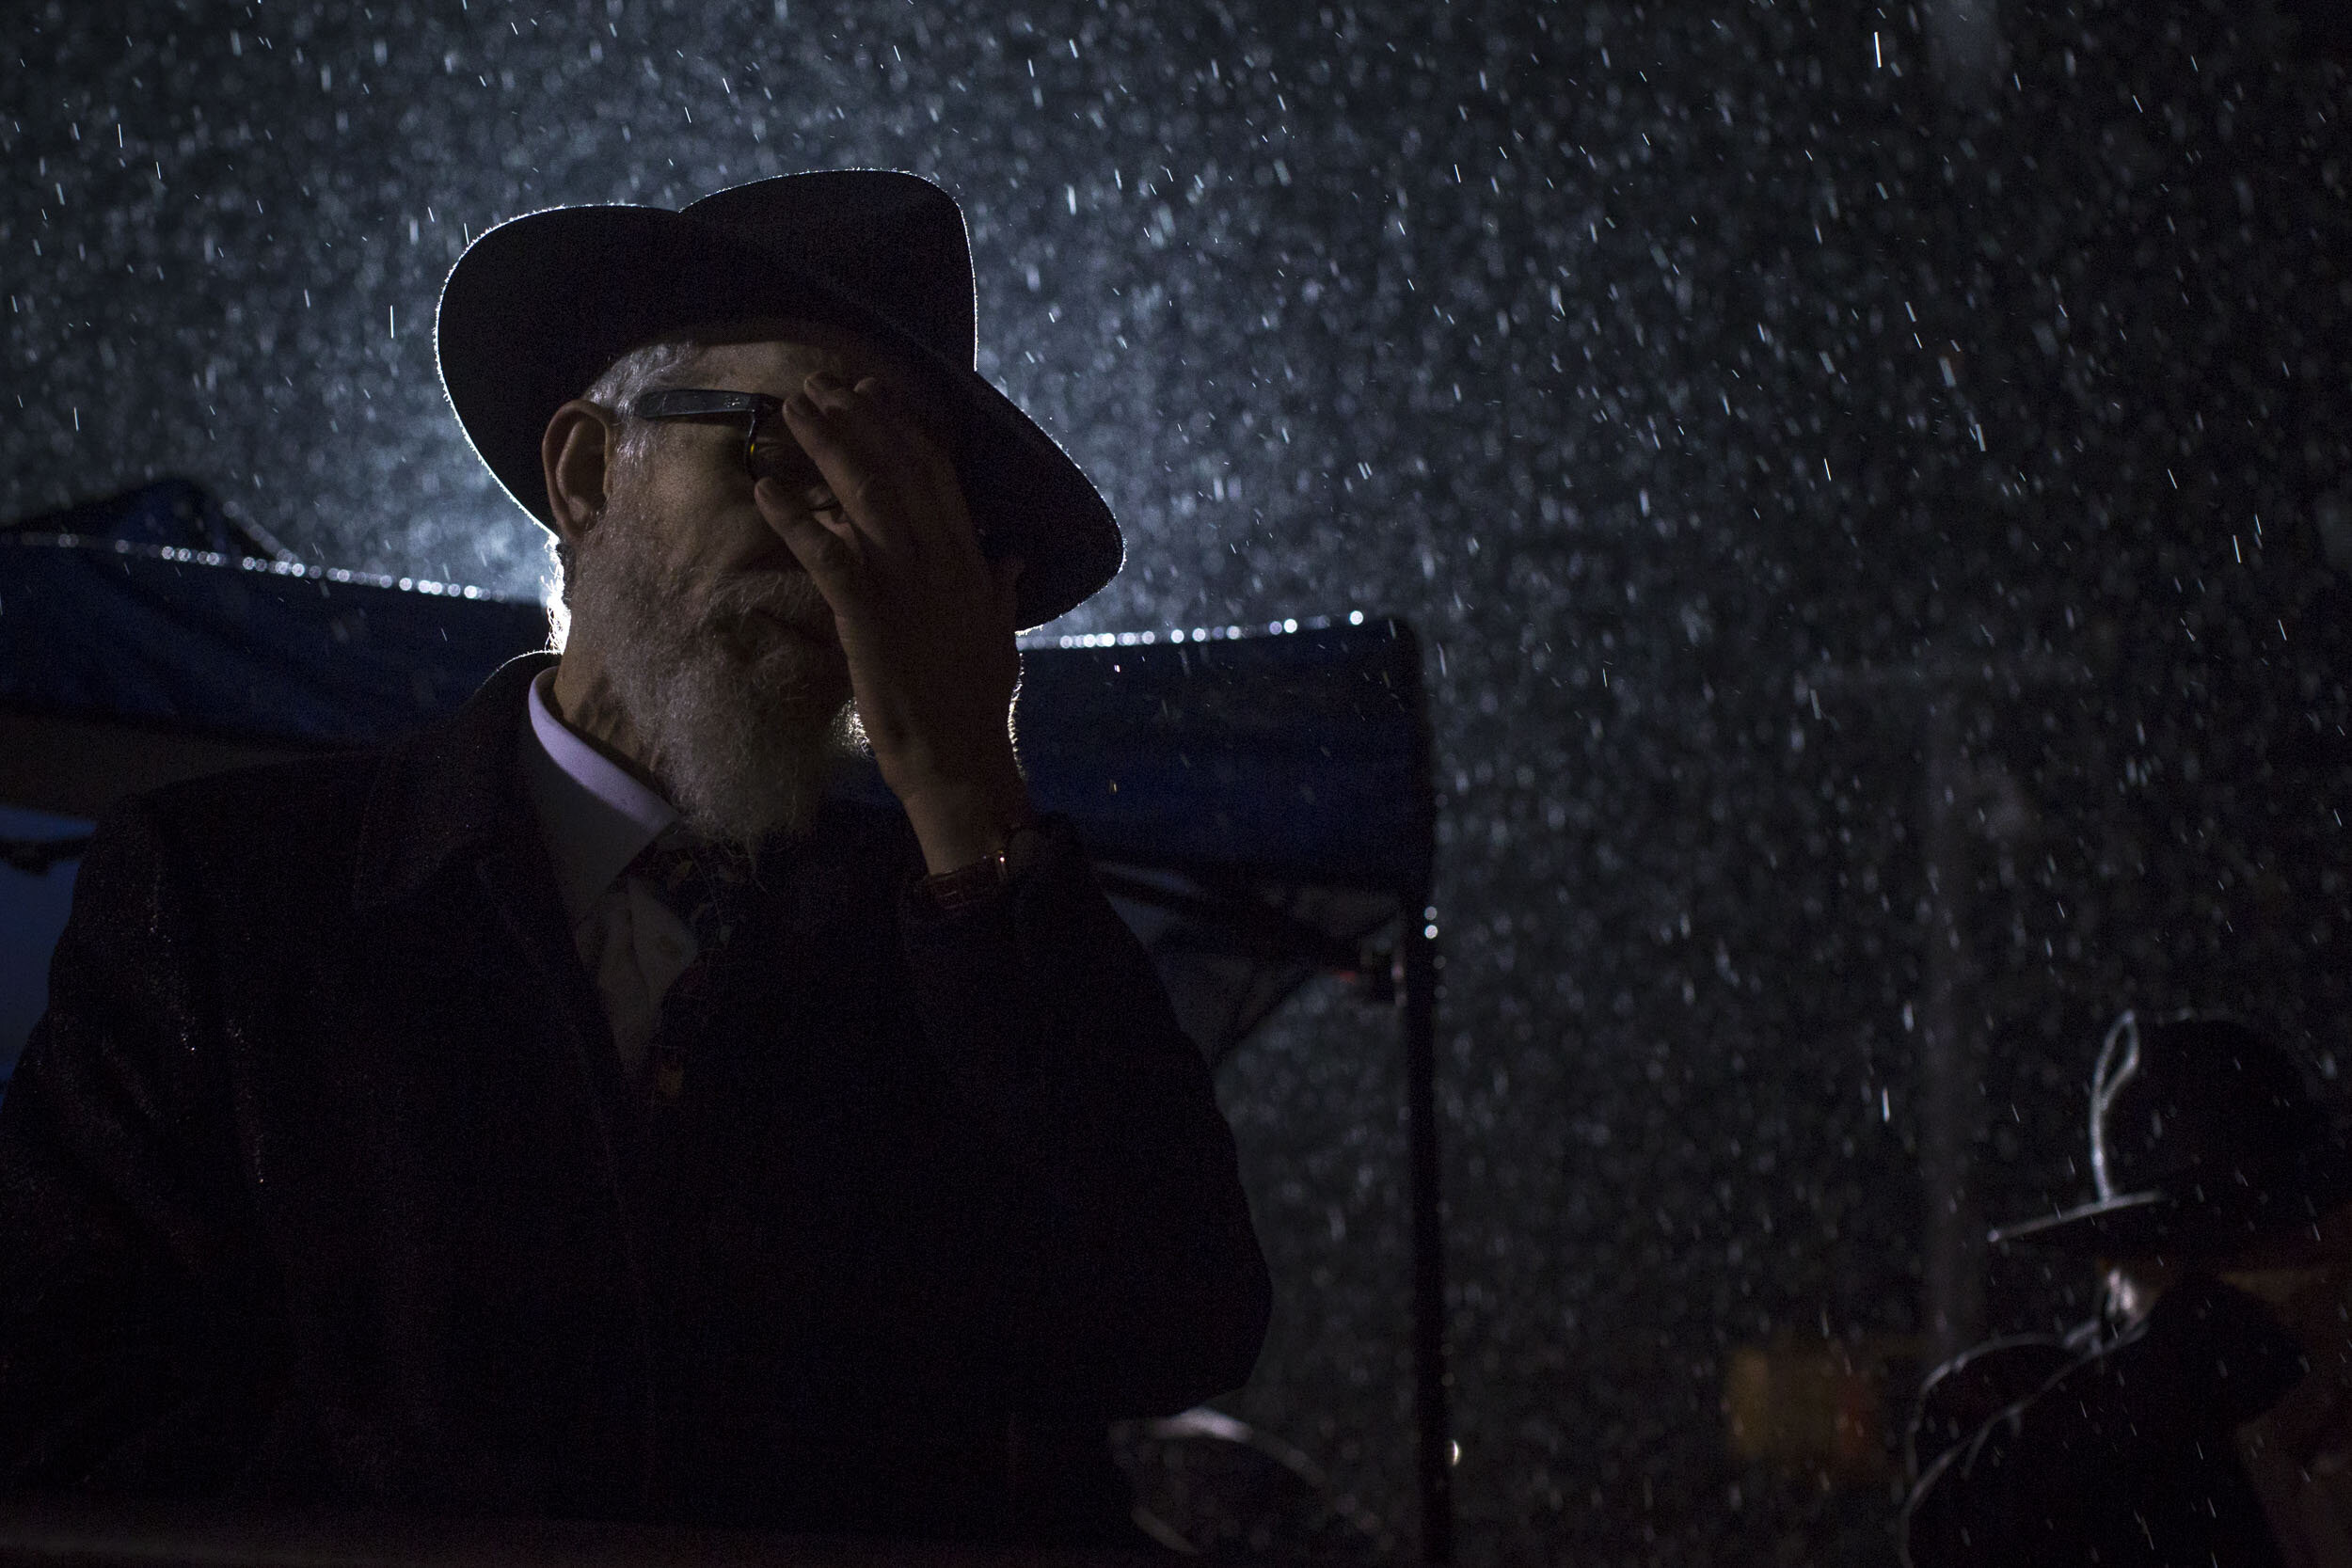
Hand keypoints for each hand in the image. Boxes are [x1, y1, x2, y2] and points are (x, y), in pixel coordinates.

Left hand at [757, 370, 1029, 872]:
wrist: (962, 760)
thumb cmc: (976, 706)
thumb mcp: (1000, 636)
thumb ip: (1002, 589)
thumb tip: (1012, 556)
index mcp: (969, 562)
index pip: (937, 473)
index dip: (903, 426)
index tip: (874, 391)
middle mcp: (941, 561)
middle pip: (898, 468)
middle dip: (857, 418)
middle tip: (818, 384)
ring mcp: (907, 586)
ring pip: (866, 495)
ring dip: (827, 447)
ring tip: (793, 411)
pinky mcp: (870, 618)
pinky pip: (828, 555)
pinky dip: (795, 519)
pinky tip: (765, 491)